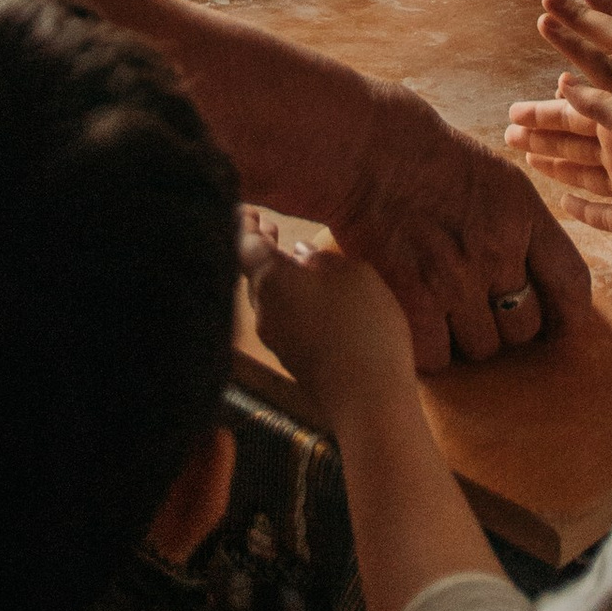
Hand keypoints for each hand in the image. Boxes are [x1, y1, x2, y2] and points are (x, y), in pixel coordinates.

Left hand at [239, 209, 418, 422]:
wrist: (367, 399)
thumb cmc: (362, 326)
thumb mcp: (354, 275)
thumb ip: (322, 259)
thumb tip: (299, 253)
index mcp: (270, 281)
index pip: (244, 244)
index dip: (245, 225)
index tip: (251, 211)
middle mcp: (262, 310)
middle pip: (251, 272)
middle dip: (259, 248)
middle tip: (269, 227)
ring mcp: (274, 338)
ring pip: (265, 297)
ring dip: (274, 275)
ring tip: (291, 256)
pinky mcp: (291, 359)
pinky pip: (280, 318)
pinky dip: (287, 298)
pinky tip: (309, 295)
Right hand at [322, 87, 591, 370]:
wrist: (363, 149)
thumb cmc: (424, 156)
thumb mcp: (495, 177)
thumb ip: (522, 225)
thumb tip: (537, 274)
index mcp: (524, 215)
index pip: (572, 284)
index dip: (568, 316)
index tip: (556, 327)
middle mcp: (496, 250)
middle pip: (524, 328)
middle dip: (505, 326)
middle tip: (480, 312)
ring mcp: (454, 278)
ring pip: (482, 347)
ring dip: (465, 338)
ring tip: (443, 313)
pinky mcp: (411, 298)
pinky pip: (436, 355)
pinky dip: (427, 350)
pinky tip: (416, 325)